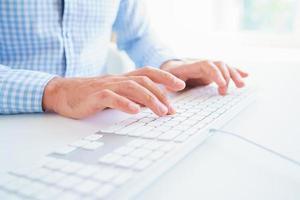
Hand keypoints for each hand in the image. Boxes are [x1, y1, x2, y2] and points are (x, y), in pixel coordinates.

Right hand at [42, 67, 185, 118]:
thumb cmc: (92, 95)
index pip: (148, 73)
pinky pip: (111, 97)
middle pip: (143, 80)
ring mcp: (106, 86)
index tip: (181, 85)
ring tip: (161, 111)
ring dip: (149, 99)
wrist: (64, 93)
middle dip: (162, 93)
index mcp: (123, 78)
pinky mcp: (94, 96)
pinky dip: (124, 103)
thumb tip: (152, 104)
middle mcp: (117, 79)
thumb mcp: (116, 94)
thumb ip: (133, 97)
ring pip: (131, 87)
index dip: (165, 77)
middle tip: (173, 109)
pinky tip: (135, 111)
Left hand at [161, 60, 247, 94]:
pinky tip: (246, 76)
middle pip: (219, 65)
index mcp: (193, 65)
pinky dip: (236, 72)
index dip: (215, 73)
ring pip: (225, 67)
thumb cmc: (169, 74)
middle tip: (225, 92)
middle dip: (226, 77)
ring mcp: (210, 67)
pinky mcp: (213, 72)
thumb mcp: (166, 78)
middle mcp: (204, 64)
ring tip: (241, 86)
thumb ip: (171, 82)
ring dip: (234, 75)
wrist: (171, 67)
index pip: (207, 66)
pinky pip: (226, 70)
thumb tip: (179, 87)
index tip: (221, 83)